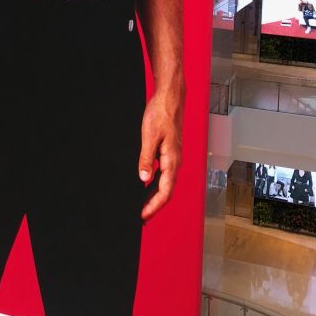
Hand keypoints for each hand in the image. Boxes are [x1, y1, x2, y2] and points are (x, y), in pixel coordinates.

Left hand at [138, 89, 182, 221]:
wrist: (170, 98)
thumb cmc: (161, 114)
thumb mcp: (149, 136)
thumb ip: (146, 158)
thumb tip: (142, 179)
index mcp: (172, 161)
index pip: (164, 192)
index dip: (153, 207)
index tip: (142, 216)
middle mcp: (175, 162)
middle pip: (166, 192)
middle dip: (153, 206)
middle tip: (140, 217)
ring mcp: (173, 157)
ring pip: (165, 184)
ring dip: (154, 196)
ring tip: (141, 205)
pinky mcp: (170, 152)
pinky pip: (164, 174)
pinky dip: (155, 184)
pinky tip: (145, 185)